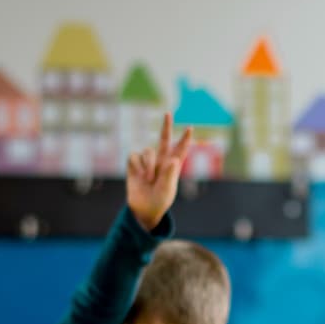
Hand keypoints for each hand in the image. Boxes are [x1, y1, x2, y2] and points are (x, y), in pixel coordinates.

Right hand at [127, 113, 191, 231]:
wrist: (144, 210)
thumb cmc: (159, 201)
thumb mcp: (167, 190)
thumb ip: (170, 176)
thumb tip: (174, 160)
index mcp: (173, 166)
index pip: (180, 150)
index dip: (185, 139)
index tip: (190, 128)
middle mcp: (161, 161)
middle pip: (163, 139)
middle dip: (165, 126)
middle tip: (168, 113)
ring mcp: (147, 163)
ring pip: (148, 151)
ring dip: (148, 165)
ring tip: (149, 179)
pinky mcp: (134, 165)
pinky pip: (134, 156)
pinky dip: (137, 166)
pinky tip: (138, 175)